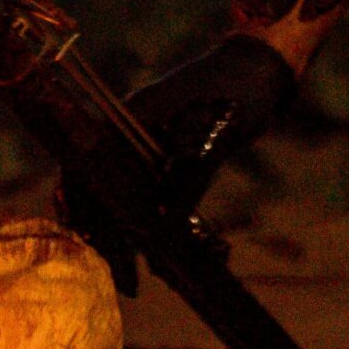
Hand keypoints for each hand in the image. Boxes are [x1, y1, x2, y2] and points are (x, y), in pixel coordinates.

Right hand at [58, 34, 296, 294]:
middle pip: (99, 192)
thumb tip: (165, 226)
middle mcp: (126, 135)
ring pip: (126, 198)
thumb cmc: (236, 91)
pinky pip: (153, 196)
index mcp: (123, 123)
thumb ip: (188, 177)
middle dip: (109, 236)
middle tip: (127, 281)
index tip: (106, 254)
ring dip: (136, 234)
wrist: (263, 67)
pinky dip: (161, 224)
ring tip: (151, 274)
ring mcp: (146, 145)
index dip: (87, 216)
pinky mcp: (168, 157)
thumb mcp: (213, 134)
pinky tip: (179, 252)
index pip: (84, 174)